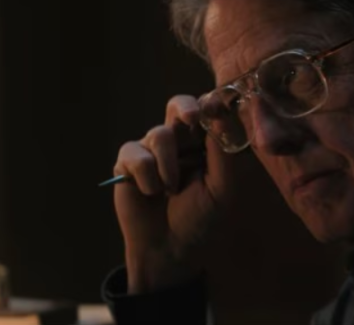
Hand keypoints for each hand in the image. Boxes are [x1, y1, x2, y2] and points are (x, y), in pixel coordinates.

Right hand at [112, 95, 245, 293]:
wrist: (171, 248)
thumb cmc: (202, 218)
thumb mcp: (223, 189)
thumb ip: (223, 154)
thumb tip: (220, 117)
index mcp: (207, 143)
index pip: (210, 112)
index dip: (212, 105)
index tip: (216, 108)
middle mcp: (181, 140)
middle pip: (180, 106)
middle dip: (185, 108)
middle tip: (192, 118)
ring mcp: (154, 149)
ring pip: (159, 134)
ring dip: (169, 165)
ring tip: (172, 189)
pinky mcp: (129, 161)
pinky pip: (135, 154)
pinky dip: (147, 175)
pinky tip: (152, 192)